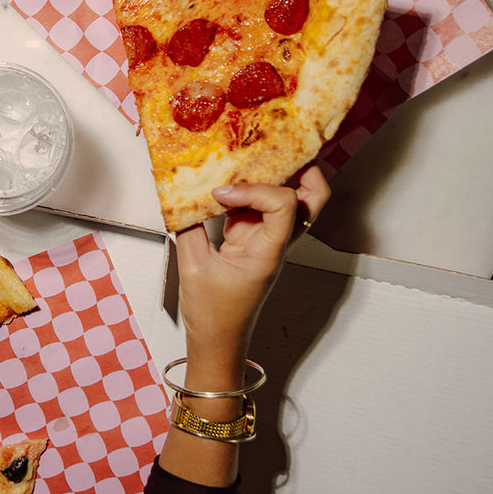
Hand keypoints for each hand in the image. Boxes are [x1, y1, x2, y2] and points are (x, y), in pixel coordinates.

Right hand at [174, 167, 329, 364]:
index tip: (221, 193)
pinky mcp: (251, 241)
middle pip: (311, 200)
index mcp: (270, 252)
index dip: (255, 189)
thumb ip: (188, 227)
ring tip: (248, 161)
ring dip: (273, 178)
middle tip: (277, 150)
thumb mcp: (193, 267)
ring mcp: (267, 241)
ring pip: (289, 201)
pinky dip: (247, 193)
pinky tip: (225, 185)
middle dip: (302, 171)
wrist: (218, 342)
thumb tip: (181, 197)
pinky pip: (259, 209)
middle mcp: (276, 243)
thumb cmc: (212, 315)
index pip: (284, 204)